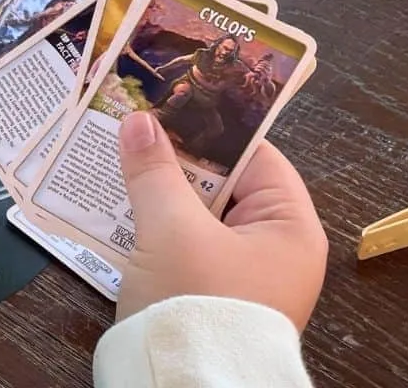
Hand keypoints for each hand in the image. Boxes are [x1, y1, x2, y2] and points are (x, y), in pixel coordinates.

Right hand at [116, 111, 327, 330]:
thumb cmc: (196, 303)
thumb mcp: (171, 229)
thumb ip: (154, 171)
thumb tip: (139, 120)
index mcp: (290, 229)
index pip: (256, 157)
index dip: (211, 129)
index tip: (166, 104)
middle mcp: (274, 252)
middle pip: (223, 186)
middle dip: (176, 161)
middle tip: (133, 128)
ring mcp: (241, 277)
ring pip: (198, 216)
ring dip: (160, 193)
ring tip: (117, 160)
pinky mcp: (209, 297)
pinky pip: (184, 246)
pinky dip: (156, 227)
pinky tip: (118, 209)